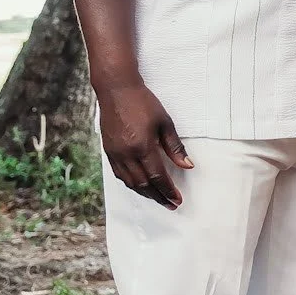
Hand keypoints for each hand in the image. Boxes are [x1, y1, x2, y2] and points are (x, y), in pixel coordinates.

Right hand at [97, 82, 191, 208]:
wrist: (116, 90)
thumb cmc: (143, 103)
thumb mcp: (165, 122)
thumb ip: (175, 147)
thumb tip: (187, 166)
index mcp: (143, 147)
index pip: (158, 177)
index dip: (168, 191)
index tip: (177, 200)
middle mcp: (127, 154)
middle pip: (144, 184)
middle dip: (158, 196)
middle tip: (171, 204)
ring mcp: (115, 154)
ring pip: (130, 182)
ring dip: (145, 193)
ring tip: (158, 198)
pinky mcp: (108, 151)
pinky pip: (120, 174)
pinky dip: (132, 184)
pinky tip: (140, 186)